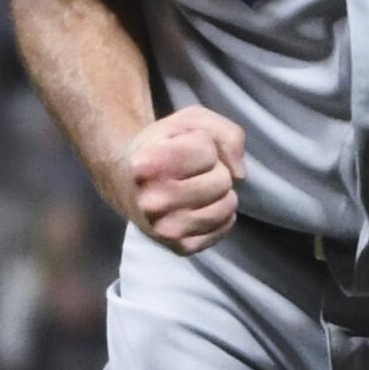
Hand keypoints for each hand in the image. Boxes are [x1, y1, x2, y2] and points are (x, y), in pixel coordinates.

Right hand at [117, 106, 245, 256]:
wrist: (128, 183)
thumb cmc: (164, 146)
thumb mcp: (189, 122)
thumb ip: (225, 132)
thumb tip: (240, 174)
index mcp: (145, 165)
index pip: (205, 149)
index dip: (203, 143)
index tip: (182, 148)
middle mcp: (151, 202)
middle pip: (221, 180)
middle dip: (215, 169)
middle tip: (192, 171)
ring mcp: (165, 229)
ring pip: (228, 205)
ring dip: (221, 192)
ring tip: (197, 187)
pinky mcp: (180, 247)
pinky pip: (226, 225)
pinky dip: (222, 213)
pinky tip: (200, 205)